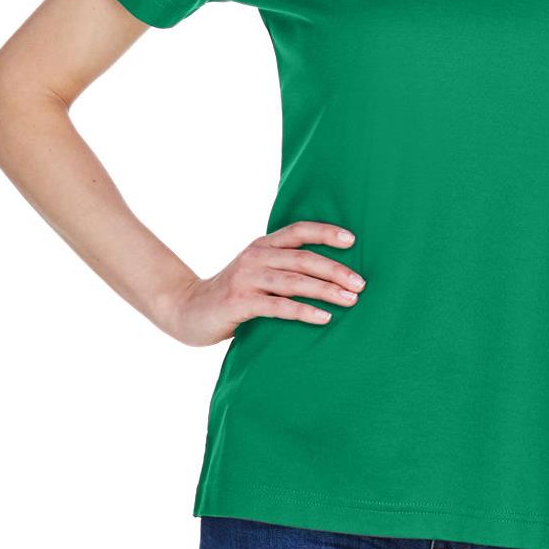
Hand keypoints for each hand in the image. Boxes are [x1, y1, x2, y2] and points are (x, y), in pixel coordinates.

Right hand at [160, 220, 365, 345]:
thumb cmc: (232, 294)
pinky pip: (279, 306)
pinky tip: (324, 318)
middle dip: (336, 269)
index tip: (353, 240)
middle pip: (303, 258)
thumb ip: (282, 268)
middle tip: (361, 283)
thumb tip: (329, 274)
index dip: (326, 232)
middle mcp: (255, 256)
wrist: (187, 310)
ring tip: (351, 300)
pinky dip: (304, 311)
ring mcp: (246, 279)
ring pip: (294, 281)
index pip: (298, 231)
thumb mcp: (256, 272)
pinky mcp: (239, 303)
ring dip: (326, 290)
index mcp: (262, 245)